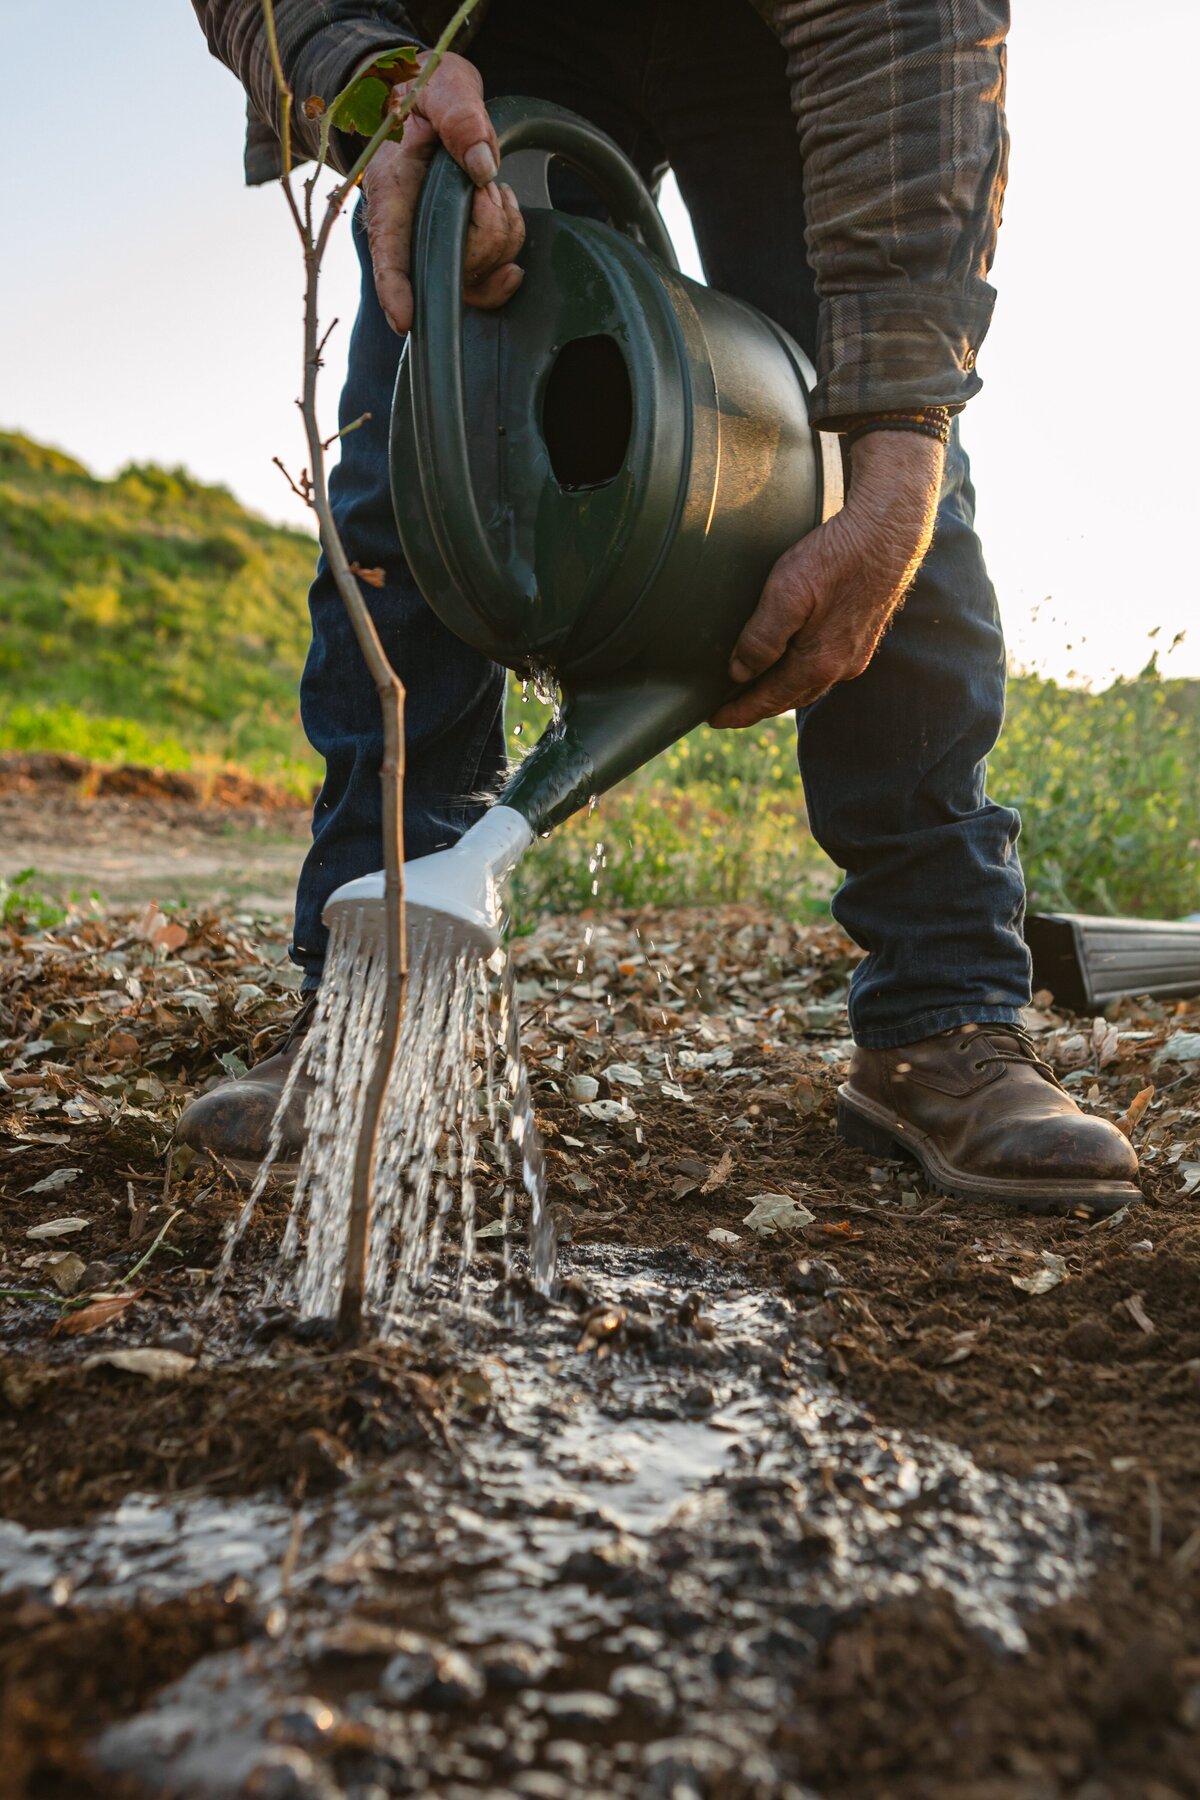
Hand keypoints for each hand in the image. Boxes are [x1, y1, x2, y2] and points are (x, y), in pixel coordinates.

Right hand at [361, 51, 523, 334]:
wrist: (432, 102)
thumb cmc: (428, 93)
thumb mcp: (440, 87)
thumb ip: (459, 117)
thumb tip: (483, 166)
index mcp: (392, 195)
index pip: (389, 253)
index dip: (395, 289)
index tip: (404, 319)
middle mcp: (410, 232)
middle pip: (453, 267)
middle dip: (489, 228)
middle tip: (486, 183)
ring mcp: (434, 248)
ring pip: (478, 276)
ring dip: (503, 231)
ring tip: (490, 189)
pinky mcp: (459, 254)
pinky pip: (491, 282)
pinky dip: (510, 250)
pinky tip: (509, 219)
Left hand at [710, 432, 943, 728]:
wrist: (889, 534)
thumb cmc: (835, 558)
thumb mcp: (787, 594)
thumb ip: (762, 638)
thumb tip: (739, 673)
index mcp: (817, 663)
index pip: (768, 700)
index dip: (739, 712)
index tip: (714, 720)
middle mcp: (839, 668)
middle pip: (788, 699)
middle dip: (758, 707)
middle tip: (729, 711)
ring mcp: (855, 654)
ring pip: (809, 686)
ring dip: (781, 694)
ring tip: (756, 692)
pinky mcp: (864, 637)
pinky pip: (826, 670)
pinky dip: (802, 676)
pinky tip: (795, 665)